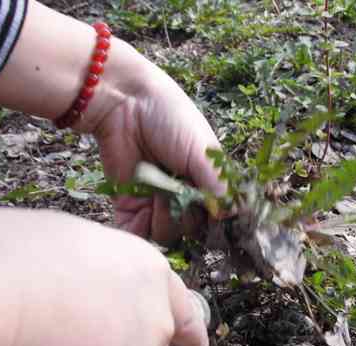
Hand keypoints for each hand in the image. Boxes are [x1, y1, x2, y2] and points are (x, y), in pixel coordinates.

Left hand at [90, 54, 225, 244]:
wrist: (123, 102)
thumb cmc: (170, 118)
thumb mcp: (202, 151)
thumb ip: (218, 185)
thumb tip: (232, 214)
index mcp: (207, 181)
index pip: (217, 215)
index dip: (214, 219)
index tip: (209, 212)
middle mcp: (184, 195)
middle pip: (192, 228)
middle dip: (186, 216)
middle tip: (178, 189)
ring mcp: (156, 202)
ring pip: (167, 234)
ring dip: (163, 218)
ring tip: (156, 191)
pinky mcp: (130, 205)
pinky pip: (137, 233)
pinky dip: (139, 230)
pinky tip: (141, 209)